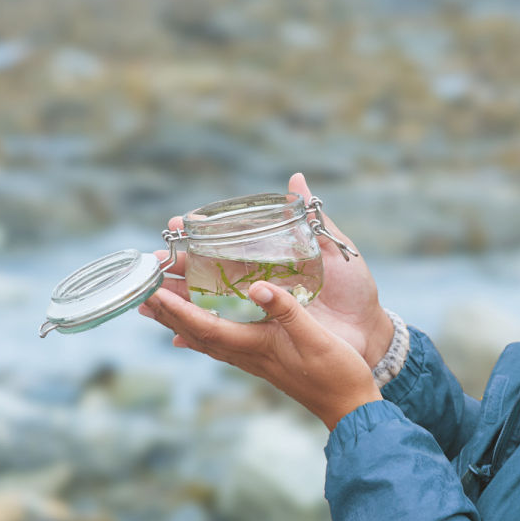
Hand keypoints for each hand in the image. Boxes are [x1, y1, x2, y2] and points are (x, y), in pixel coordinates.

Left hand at [140, 281, 381, 429]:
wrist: (350, 405)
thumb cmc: (336, 373)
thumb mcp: (315, 336)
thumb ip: (288, 310)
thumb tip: (257, 287)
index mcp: (255, 346)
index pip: (206, 326)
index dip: (177, 309)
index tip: (151, 292)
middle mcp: (248, 354)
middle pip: (196, 333)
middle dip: (167, 313)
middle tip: (139, 291)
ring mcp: (254, 359)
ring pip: (206, 338)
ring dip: (179, 321)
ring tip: (156, 306)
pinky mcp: (264, 359)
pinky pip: (222, 343)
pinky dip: (202, 331)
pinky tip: (195, 331)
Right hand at [151, 172, 394, 366]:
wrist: (370, 332)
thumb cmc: (354, 290)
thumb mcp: (336, 251)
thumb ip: (313, 219)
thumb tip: (296, 179)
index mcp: (268, 264)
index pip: (224, 246)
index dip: (199, 235)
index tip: (177, 222)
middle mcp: (256, 289)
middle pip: (204, 277)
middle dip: (174, 269)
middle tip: (149, 262)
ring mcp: (257, 316)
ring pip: (205, 308)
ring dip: (175, 303)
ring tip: (149, 298)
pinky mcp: (264, 341)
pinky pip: (225, 340)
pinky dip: (198, 338)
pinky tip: (176, 336)